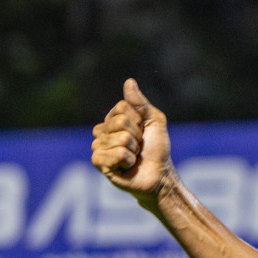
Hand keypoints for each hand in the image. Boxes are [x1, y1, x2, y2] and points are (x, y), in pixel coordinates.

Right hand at [91, 79, 173, 202]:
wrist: (158, 175)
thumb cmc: (157, 150)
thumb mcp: (155, 122)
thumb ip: (141, 103)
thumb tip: (129, 81)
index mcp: (113, 119)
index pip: (123, 107)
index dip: (139, 120)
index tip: (143, 132)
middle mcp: (103, 131)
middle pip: (119, 121)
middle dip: (136, 135)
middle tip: (139, 147)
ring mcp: (98, 146)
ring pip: (119, 138)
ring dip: (133, 150)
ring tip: (134, 157)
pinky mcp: (98, 162)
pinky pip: (114, 154)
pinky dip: (126, 161)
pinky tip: (126, 167)